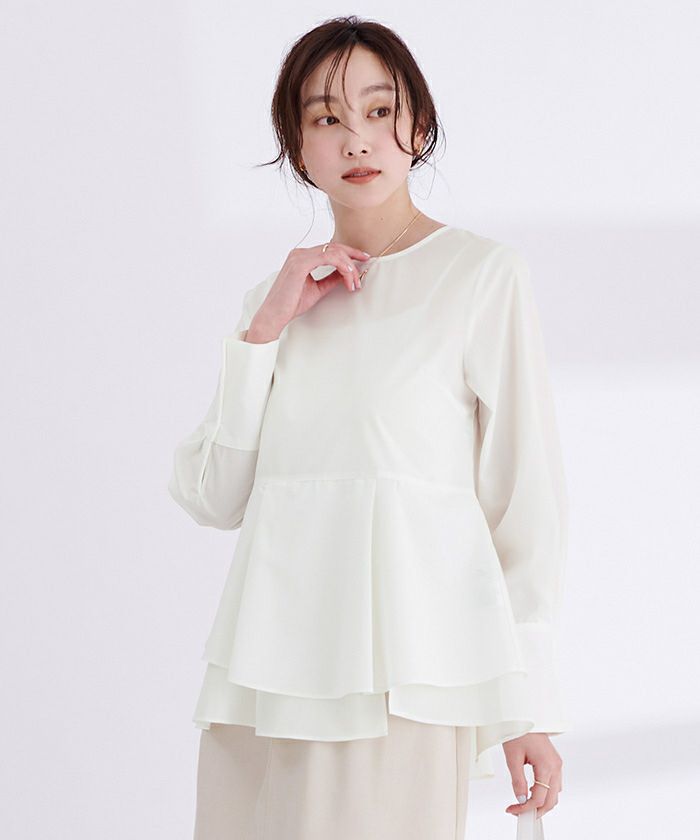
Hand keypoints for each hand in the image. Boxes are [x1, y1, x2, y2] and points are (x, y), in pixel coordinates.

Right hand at [248, 241, 371, 339]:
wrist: (275, 315)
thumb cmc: (291, 304)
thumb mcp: (317, 289)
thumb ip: (330, 279)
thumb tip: (346, 274)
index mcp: (302, 257)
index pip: (329, 249)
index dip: (348, 253)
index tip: (363, 259)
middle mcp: (300, 253)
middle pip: (334, 247)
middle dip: (352, 256)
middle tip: (364, 266)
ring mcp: (299, 256)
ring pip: (333, 252)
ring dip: (348, 266)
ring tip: (354, 282)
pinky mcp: (300, 263)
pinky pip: (328, 257)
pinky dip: (341, 265)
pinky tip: (348, 274)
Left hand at [502, 733, 562, 819]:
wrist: (523, 715)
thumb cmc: (518, 731)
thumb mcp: (513, 757)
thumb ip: (518, 780)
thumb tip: (520, 798)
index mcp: (547, 765)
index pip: (539, 798)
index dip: (525, 808)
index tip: (513, 810)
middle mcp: (556, 766)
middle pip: (551, 800)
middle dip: (536, 810)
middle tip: (519, 812)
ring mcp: (557, 764)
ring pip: (554, 794)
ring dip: (541, 802)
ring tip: (523, 803)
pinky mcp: (555, 762)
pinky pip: (554, 784)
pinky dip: (544, 792)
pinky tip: (531, 791)